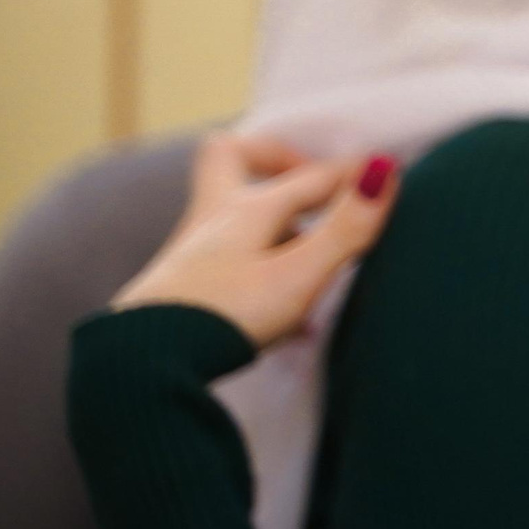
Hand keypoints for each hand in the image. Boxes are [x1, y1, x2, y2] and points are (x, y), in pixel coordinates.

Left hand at [112, 132, 397, 348]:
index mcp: (245, 210)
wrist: (142, 369)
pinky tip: (286, 318)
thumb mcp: (299, 273)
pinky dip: (258, 270)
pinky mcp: (180, 295)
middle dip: (273, 160)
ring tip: (311, 256)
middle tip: (312, 185)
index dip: (351, 173)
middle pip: (229, 160)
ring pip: (232, 220)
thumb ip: (346, 227)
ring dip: (273, 226)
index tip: (387, 173)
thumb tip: (386, 167)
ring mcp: (192, 258)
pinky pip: (227, 266)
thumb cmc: (226, 316)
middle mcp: (213, 223)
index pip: (309, 177)